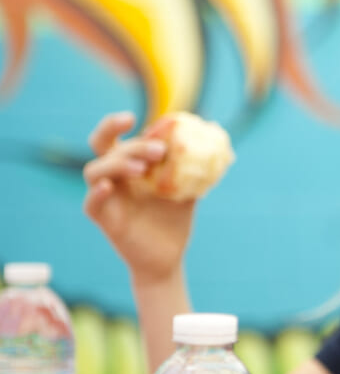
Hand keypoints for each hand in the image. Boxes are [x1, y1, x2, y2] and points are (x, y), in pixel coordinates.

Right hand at [82, 112, 194, 282]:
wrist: (169, 256)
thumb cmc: (174, 219)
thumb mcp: (188, 189)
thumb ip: (194, 164)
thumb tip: (213, 134)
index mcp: (129, 165)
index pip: (115, 138)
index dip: (116, 124)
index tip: (132, 118)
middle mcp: (114, 177)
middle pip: (105, 148)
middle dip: (130, 144)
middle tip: (158, 148)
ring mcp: (107, 197)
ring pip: (94, 171)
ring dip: (116, 164)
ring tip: (142, 170)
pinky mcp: (105, 220)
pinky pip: (92, 204)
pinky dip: (97, 193)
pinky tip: (109, 187)